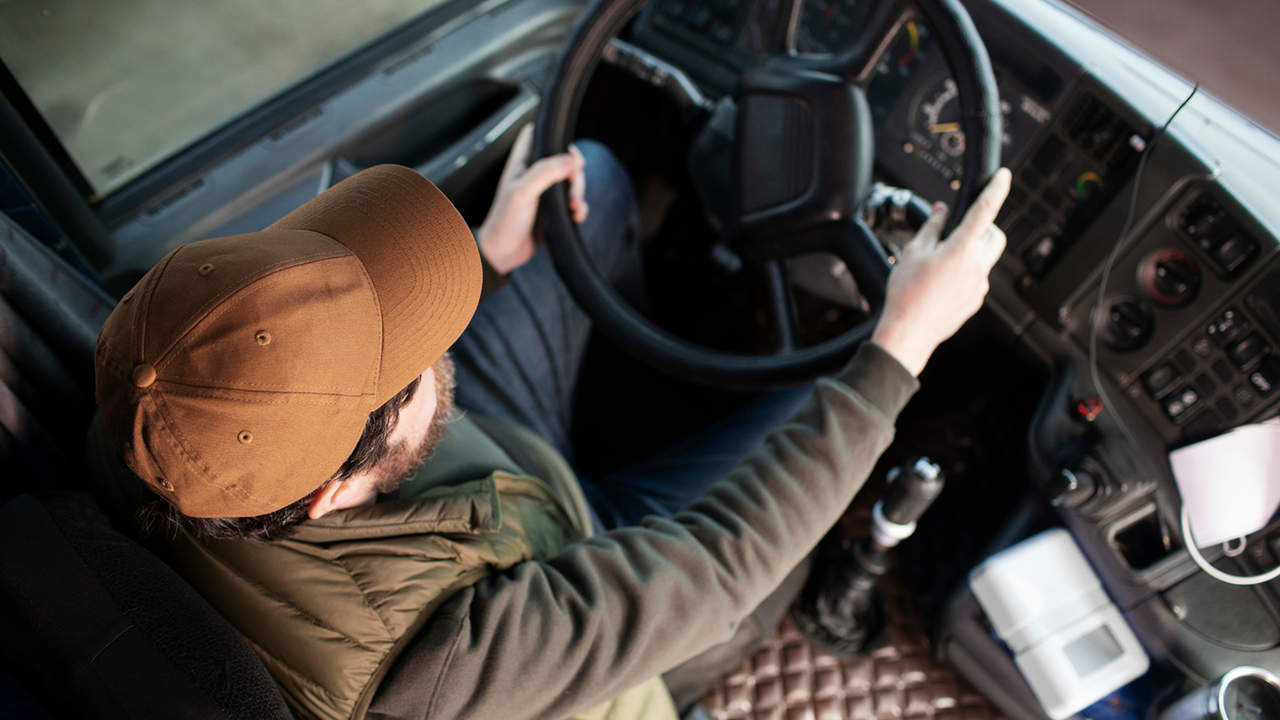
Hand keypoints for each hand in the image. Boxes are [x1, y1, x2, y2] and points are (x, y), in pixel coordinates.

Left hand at [475, 123, 586, 274]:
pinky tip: (576, 217)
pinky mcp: (553, 210)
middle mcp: (534, 174)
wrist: (503, 253)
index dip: (553, 136)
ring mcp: (544, 192)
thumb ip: (545, 172)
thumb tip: (571, 160)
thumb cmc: (505, 221)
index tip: (567, 151)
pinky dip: (579, 208)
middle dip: (575, 172)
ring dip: (579, 193)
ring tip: (574, 209)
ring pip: (571, 181)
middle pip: (563, 158)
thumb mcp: (523, 192)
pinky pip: (573, 202)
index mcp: (522, 163)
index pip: (536, 135)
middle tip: (574, 188)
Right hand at [871, 168, 1011, 375]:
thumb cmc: (906, 293)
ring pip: (986, 258)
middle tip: (962, 231)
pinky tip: (942, 284)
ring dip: (972, 253)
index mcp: (961, 249)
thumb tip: (941, 211)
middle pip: (995, 236)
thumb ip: (932, 226)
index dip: (996, 189)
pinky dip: (965, 273)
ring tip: (942, 264)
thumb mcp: (912, 252)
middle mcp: (977, 266)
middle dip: (985, 228)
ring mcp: (979, 285)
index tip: (1004, 176)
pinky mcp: (976, 300)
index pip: (985, 210)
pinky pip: (977, 278)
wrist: (909, 331)